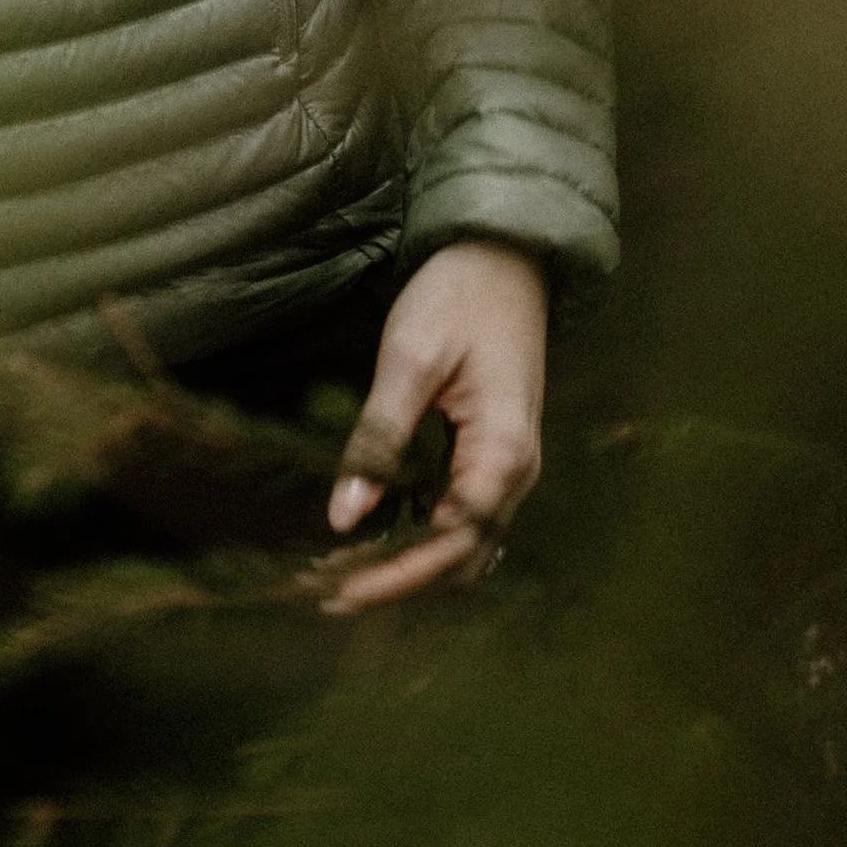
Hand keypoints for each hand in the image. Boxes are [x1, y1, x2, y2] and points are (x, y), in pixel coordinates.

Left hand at [322, 238, 546, 614]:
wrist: (504, 254)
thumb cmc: (458, 296)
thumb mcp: (409, 359)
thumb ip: (378, 438)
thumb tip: (343, 516)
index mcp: (503, 451)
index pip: (451, 543)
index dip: (398, 577)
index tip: (341, 592)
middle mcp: (516, 471)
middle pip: (462, 557)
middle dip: (401, 582)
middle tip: (330, 591)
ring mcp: (510, 464)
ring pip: (465, 543)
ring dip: (412, 565)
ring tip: (347, 572)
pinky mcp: (494, 453)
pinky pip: (464, 515)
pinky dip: (424, 536)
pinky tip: (380, 535)